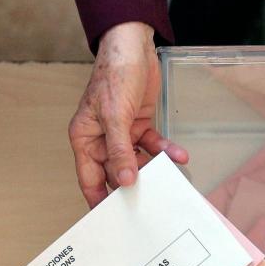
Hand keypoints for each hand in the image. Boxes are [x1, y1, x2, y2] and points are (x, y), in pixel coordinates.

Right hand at [68, 21, 188, 207]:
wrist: (133, 46)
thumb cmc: (113, 75)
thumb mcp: (114, 116)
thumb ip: (120, 151)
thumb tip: (123, 181)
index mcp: (84, 138)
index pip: (89, 178)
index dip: (99, 200)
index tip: (111, 220)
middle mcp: (101, 139)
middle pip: (116, 172)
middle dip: (133, 186)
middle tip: (150, 205)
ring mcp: (122, 133)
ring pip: (138, 161)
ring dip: (155, 168)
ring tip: (171, 181)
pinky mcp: (139, 124)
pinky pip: (153, 145)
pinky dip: (166, 150)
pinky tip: (180, 156)